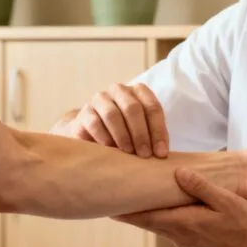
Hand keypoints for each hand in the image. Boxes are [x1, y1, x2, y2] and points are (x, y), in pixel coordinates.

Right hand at [51, 82, 168, 157]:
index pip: (152, 107)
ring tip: (128, 152)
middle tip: (145, 155)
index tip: (161, 153)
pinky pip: (94, 122)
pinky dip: (104, 137)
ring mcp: (100, 100)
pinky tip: (110, 149)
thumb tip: (162, 154)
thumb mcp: (142, 133)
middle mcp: (119, 91)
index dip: (158, 131)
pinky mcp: (84, 112)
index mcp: (138, 92)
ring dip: (123, 135)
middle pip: (133, 108)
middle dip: (141, 133)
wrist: (92, 135)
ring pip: (112, 114)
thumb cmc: (125, 134)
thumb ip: (153, 138)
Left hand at [117, 167, 246, 246]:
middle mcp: (177, 235)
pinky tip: (158, 205)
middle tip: (109, 193)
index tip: (104, 200)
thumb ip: (201, 187)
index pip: (144, 216)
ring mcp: (183, 240)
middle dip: (127, 208)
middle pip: (144, 220)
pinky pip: (167, 226)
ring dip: (142, 211)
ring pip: (155, 223)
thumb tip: (178, 173)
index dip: (123, 209)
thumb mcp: (226, 201)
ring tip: (129, 195)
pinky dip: (157, 215)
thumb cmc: (244, 226)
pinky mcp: (191, 241)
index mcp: (182, 223)